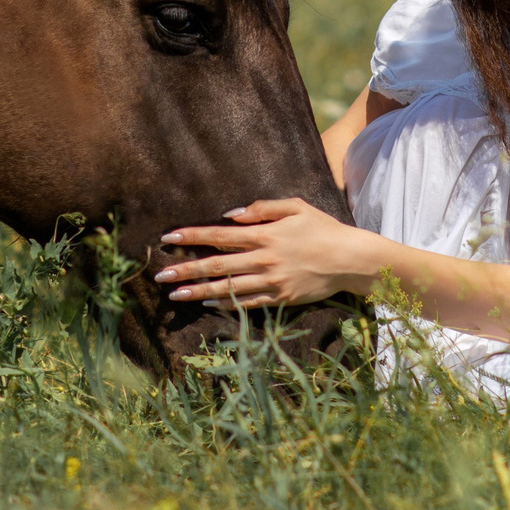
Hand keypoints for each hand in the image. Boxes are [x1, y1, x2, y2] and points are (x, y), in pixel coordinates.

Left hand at [154, 199, 372, 308]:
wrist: (349, 259)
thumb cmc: (322, 228)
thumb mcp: (296, 206)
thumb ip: (263, 208)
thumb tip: (231, 214)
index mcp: (264, 234)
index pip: (219, 235)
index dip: (191, 236)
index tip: (168, 238)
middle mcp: (263, 259)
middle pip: (216, 265)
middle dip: (185, 269)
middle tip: (159, 275)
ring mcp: (271, 281)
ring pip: (227, 288)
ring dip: (198, 291)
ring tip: (174, 295)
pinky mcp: (280, 298)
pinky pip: (247, 302)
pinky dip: (225, 303)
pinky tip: (206, 302)